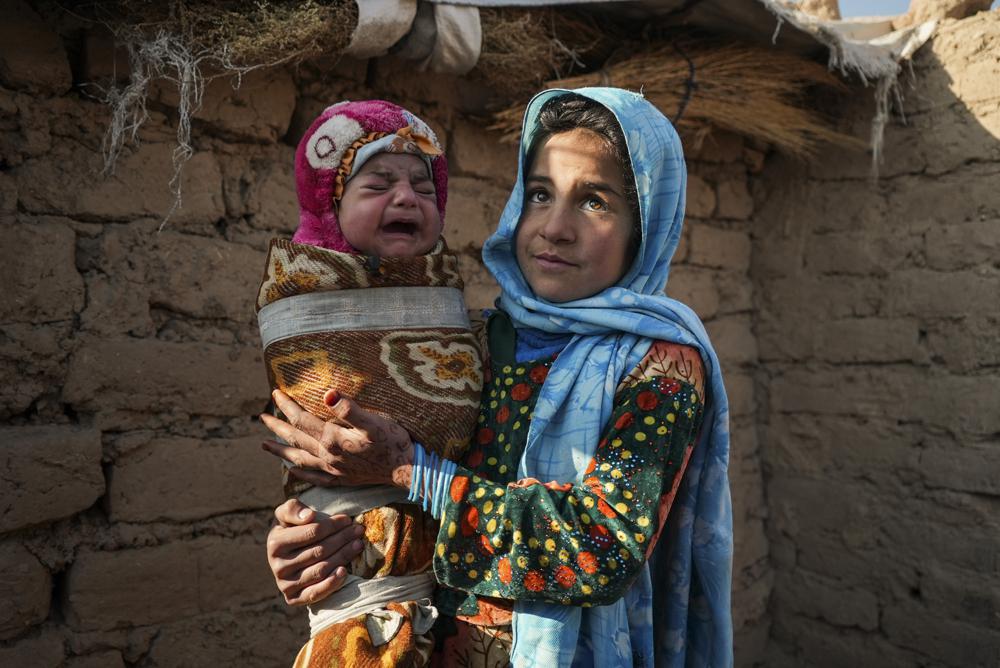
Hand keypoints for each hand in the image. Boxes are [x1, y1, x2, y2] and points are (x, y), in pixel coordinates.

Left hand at [260, 389, 413, 488]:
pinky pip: (314, 477)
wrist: (407, 470)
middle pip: (296, 439)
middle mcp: (328, 456)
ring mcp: (334, 470)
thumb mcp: (373, 421)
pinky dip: (300, 473)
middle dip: (278, 426)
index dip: (288, 405)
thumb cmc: (393, 442)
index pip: (303, 419)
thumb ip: (349, 408)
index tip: (275, 392)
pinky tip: (292, 470)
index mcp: (332, 439)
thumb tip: (327, 394)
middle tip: (262, 417)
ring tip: (264, 445)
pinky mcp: (342, 479)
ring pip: (300, 459)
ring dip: (281, 451)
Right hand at [267, 498, 365, 605]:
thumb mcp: (287, 515)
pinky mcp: (293, 599)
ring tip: (358, 545)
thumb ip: (293, 509)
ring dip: (343, 556)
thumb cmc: (292, 530)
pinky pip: (314, 594)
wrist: (288, 556)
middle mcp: (277, 566)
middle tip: (358, 531)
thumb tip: (309, 516)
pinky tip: (344, 571)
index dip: (333, 525)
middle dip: (342, 539)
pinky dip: (331, 583)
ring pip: (321, 570)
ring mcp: (285, 584)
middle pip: (319, 551)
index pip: (312, 532)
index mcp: (275, 543)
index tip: (347, 520)